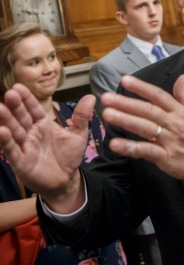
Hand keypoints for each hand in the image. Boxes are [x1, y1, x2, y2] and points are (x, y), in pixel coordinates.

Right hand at [0, 84, 90, 210]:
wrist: (65, 179)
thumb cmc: (68, 156)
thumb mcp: (78, 134)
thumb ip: (82, 117)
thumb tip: (91, 97)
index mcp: (43, 125)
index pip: (33, 109)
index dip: (26, 99)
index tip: (18, 86)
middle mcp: (31, 134)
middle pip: (21, 118)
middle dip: (14, 106)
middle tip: (9, 94)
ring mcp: (25, 147)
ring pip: (13, 132)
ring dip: (6, 121)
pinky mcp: (21, 162)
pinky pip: (12, 150)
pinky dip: (6, 141)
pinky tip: (1, 131)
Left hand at [101, 75, 183, 184]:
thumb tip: (181, 78)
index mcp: (179, 111)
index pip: (158, 95)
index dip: (141, 87)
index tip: (125, 80)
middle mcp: (173, 123)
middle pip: (147, 110)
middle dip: (126, 103)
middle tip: (106, 97)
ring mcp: (169, 140)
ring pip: (145, 128)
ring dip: (125, 120)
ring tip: (107, 114)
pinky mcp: (167, 157)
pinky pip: (146, 151)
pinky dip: (130, 148)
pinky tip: (115, 144)